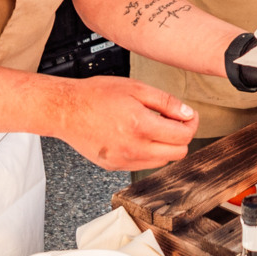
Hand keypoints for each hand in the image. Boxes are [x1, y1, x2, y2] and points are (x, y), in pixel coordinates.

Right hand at [56, 76, 197, 170]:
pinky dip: (148, 152)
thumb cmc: (96, 95)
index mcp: (140, 126)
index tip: (188, 116)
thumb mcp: (136, 88)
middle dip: (181, 137)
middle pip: (177, 153)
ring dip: (165, 146)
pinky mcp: (114, 167)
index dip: (191, 124)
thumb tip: (188, 114)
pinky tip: (138, 136)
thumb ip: (166, 102)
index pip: (183, 136)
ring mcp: (123, 161)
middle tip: (173, 121)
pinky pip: (143, 164)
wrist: (65, 110)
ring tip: (153, 127)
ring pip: (162, 161)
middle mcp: (133, 148)